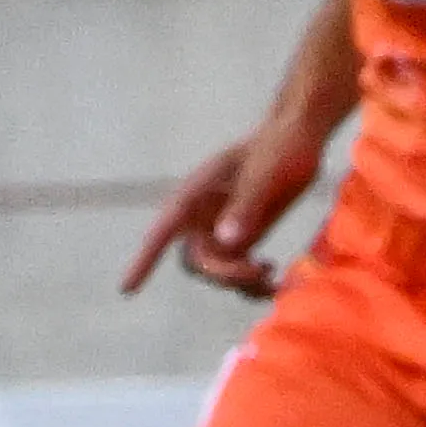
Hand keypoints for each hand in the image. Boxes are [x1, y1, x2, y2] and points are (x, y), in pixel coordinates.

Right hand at [120, 113, 325, 297]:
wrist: (298, 137)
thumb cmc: (278, 147)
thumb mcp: (265, 174)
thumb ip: (246, 205)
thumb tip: (226, 240)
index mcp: (194, 196)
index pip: (161, 233)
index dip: (143, 262)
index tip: (127, 289)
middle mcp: (201, 216)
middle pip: (196, 261)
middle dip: (223, 273)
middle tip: (262, 269)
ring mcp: (221, 228)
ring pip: (216, 271)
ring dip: (240, 283)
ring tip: (274, 277)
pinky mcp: (243, 236)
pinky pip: (237, 271)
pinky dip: (252, 283)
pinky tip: (276, 281)